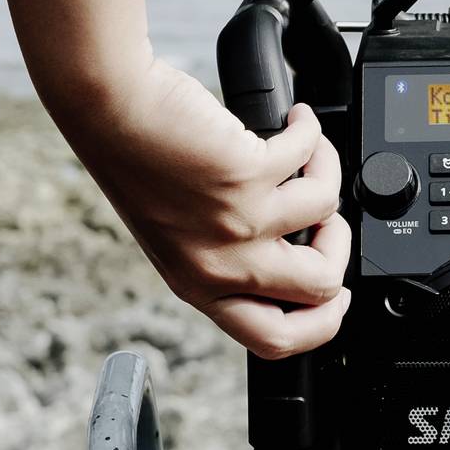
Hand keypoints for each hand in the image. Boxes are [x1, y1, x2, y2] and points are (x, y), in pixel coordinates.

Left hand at [57, 60, 350, 358]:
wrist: (110, 109)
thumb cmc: (136, 160)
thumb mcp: (177, 235)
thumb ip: (226, 258)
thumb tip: (296, 252)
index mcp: (200, 287)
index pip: (274, 341)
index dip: (321, 323)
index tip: (336, 295)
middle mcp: (218, 265)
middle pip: (318, 288)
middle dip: (339, 247)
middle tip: (326, 218)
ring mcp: (235, 223)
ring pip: (326, 215)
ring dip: (328, 174)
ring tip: (307, 151)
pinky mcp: (246, 176)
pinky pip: (310, 159)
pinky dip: (310, 132)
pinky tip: (296, 121)